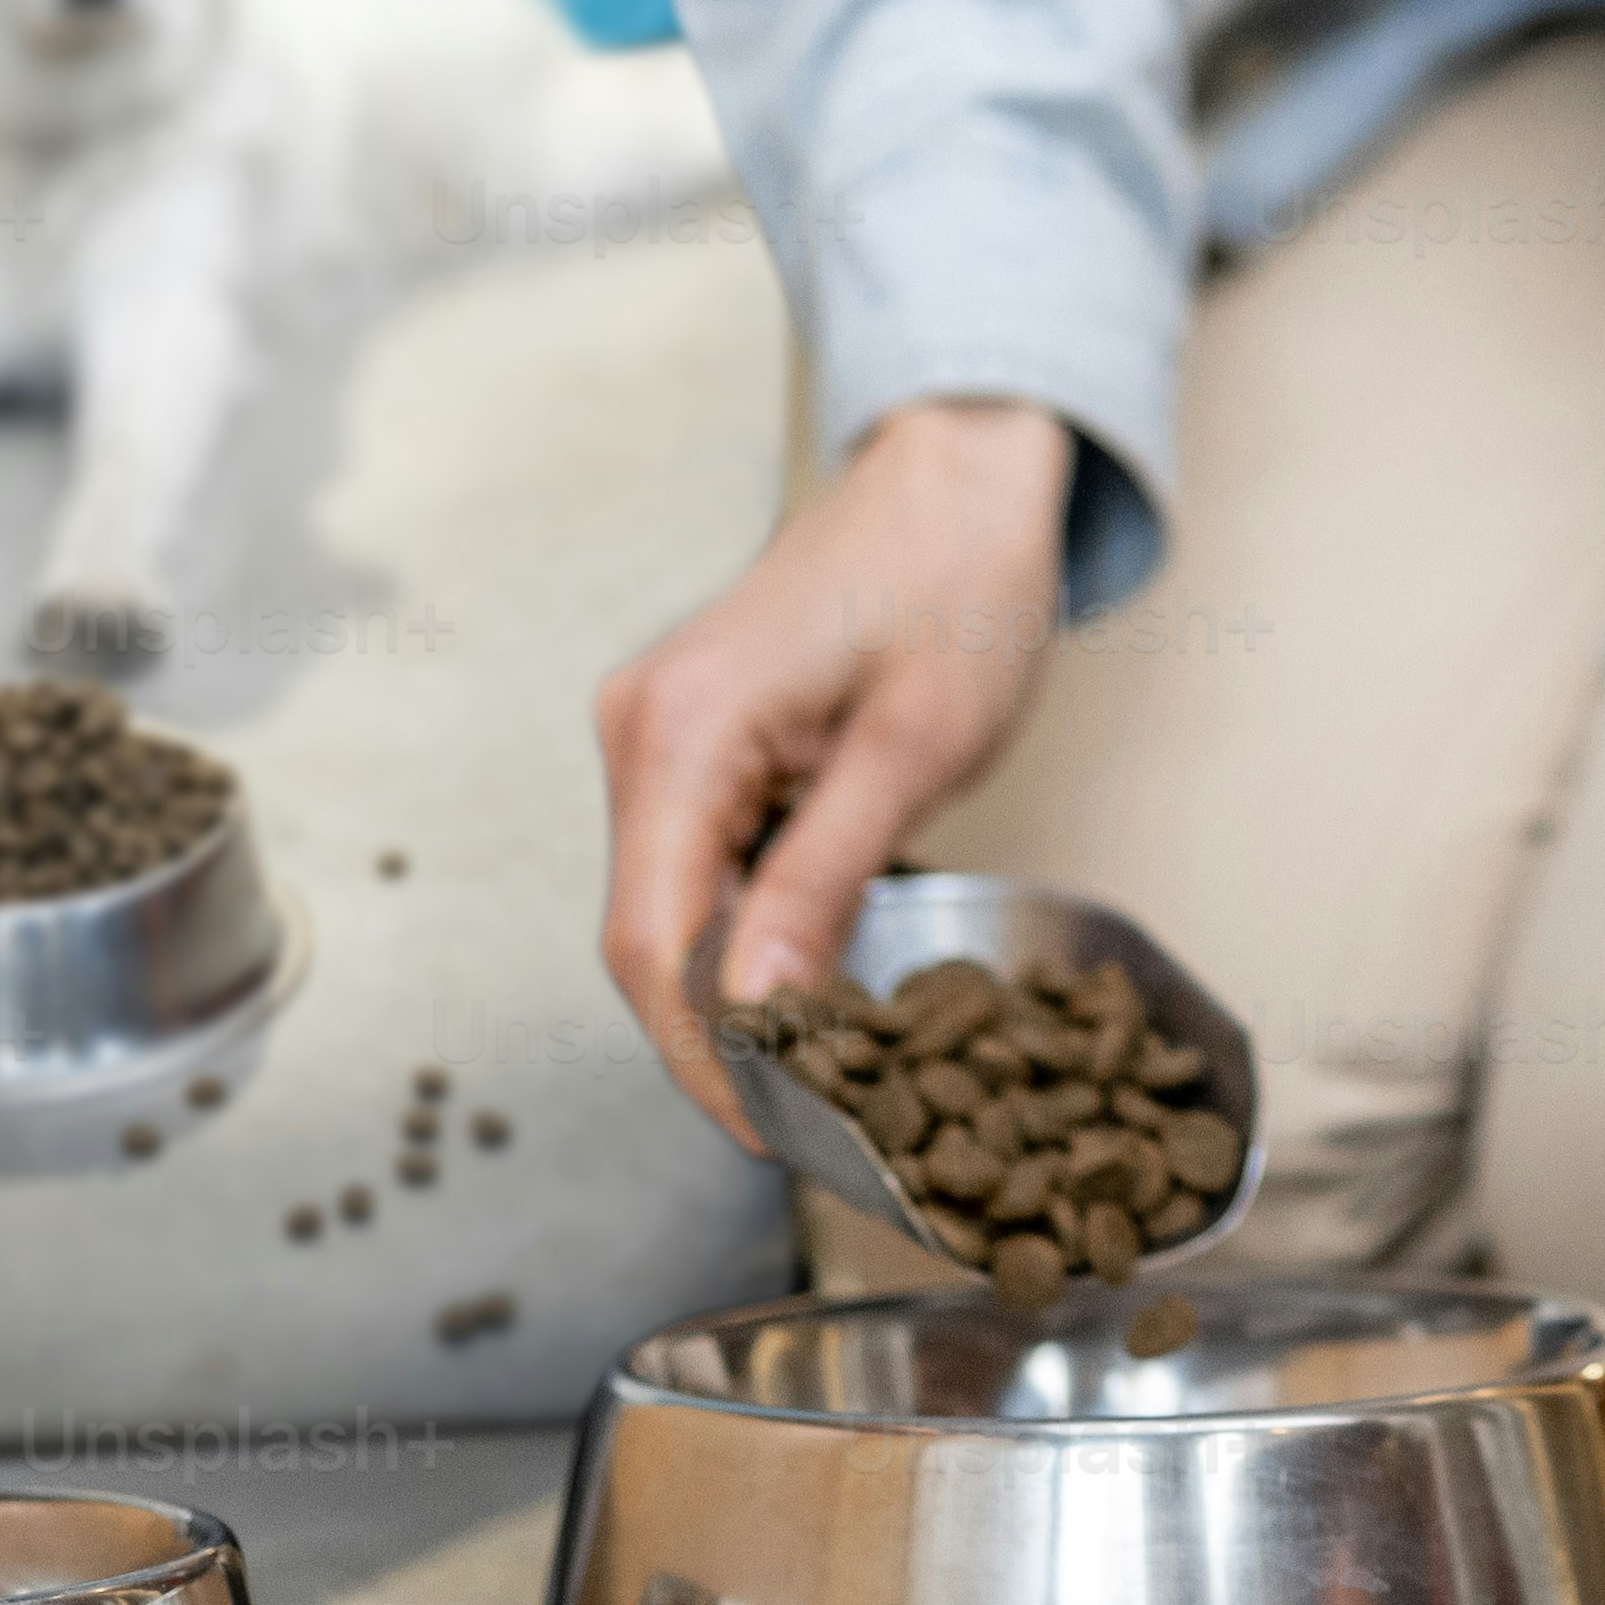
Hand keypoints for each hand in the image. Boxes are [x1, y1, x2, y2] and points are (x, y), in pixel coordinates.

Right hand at [590, 394, 1078, 1138]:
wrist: (963, 469)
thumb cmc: (959, 580)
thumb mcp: (915, 748)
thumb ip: (822, 881)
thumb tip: (754, 1009)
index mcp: (681, 731)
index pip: (652, 943)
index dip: (702, 1057)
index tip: (772, 1134)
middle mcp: (641, 730)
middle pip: (650, 934)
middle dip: (721, 1036)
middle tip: (817, 1119)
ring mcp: (657, 730)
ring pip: (672, 906)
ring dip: (739, 985)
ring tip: (830, 1061)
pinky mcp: (691, 735)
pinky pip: (699, 861)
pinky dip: (752, 924)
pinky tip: (819, 966)